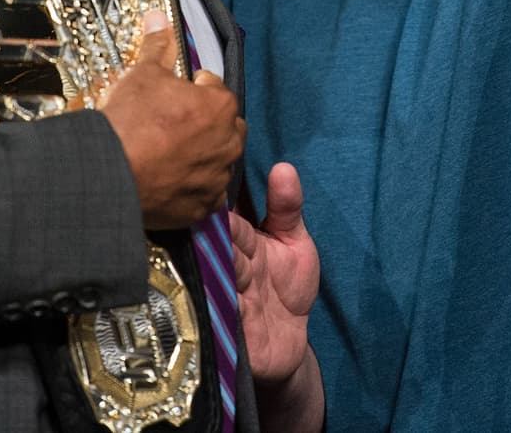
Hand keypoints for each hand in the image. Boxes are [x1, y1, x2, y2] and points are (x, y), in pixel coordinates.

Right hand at [97, 11, 245, 228]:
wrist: (109, 172)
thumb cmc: (129, 120)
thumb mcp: (141, 74)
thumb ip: (157, 46)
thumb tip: (159, 16)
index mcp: (221, 105)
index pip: (213, 87)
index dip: (191, 88)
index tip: (171, 95)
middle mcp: (229, 142)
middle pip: (223, 125)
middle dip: (205, 122)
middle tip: (171, 125)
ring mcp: (217, 177)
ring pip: (217, 160)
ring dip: (201, 155)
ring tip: (168, 153)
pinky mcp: (203, 207)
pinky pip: (206, 193)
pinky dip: (193, 187)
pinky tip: (169, 180)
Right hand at [229, 162, 318, 383]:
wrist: (290, 343)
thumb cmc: (289, 287)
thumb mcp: (295, 242)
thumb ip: (287, 208)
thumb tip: (284, 166)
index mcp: (243, 244)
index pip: (232, 227)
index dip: (227, 220)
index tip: (216, 206)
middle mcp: (229, 270)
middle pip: (220, 255)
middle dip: (219, 247)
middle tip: (215, 237)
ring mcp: (227, 300)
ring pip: (218, 285)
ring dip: (220, 278)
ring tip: (222, 270)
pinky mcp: (229, 332)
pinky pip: (225, 321)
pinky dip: (227, 313)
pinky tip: (230, 306)